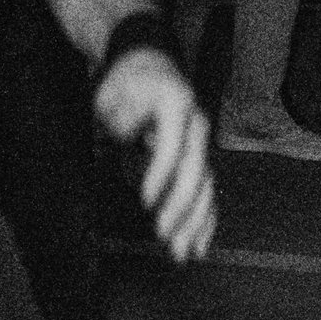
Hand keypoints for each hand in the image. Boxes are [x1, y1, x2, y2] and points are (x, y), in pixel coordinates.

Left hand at [94, 52, 215, 262]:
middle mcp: (196, 127)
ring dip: (195, 223)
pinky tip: (198, 246)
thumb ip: (121, 115)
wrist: (149, 66)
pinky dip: (204, 220)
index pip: (172, 146)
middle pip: (195, 172)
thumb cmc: (127, 83)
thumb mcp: (114, 90)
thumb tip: (131, 136)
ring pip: (205, 187)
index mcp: (176, 105)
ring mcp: (200, 145)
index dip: (161, 174)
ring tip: (183, 253)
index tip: (146, 200)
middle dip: (181, 207)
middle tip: (164, 235)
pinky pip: (207, 193)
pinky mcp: (198, 160)